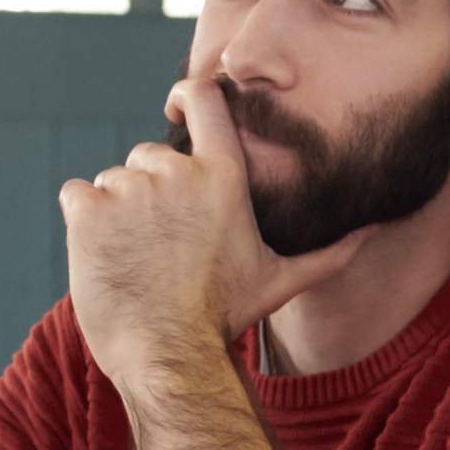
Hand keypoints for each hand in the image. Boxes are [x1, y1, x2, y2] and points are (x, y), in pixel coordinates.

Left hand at [62, 82, 355, 403]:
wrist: (169, 355)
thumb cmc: (224, 318)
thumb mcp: (281, 281)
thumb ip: (329, 253)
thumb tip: (373, 233)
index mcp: (224, 177)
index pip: (205, 99)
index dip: (188, 93)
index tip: (180, 102)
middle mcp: (176, 172)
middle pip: (148, 156)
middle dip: (149, 190)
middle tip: (161, 242)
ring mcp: (130, 188)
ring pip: (112, 180)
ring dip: (116, 212)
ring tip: (135, 258)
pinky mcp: (89, 210)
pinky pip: (76, 196)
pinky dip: (82, 221)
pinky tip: (103, 257)